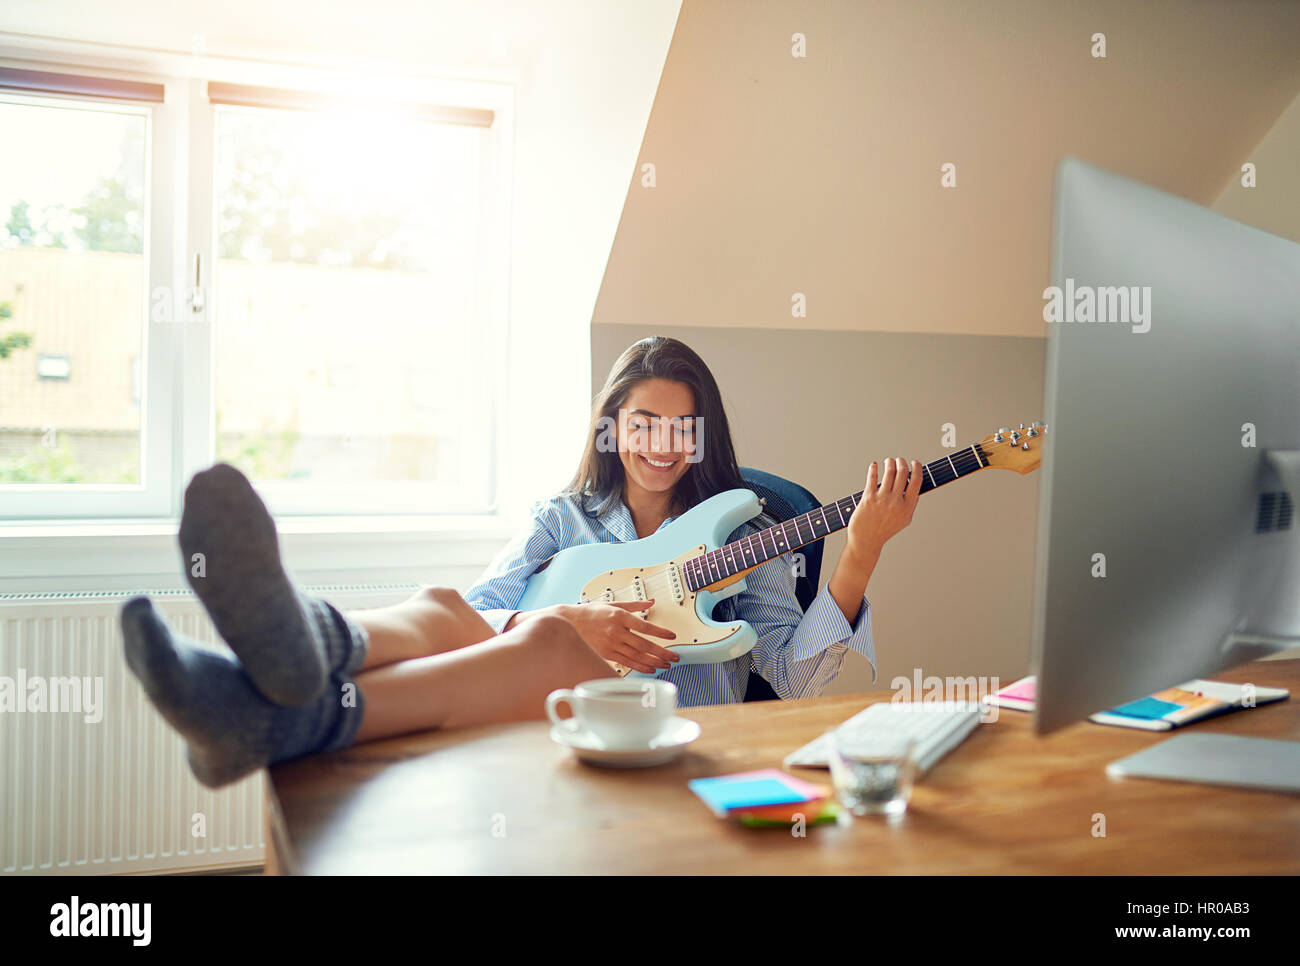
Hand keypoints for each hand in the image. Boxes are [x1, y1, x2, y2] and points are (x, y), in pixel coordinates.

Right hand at [557, 600, 678, 673]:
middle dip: (662, 652)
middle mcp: (616, 631)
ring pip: (637, 656)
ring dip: (654, 662)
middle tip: (675, 656)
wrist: (570, 623)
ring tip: (666, 664)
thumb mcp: (614, 603)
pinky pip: (627, 663)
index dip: (660, 632)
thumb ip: (635, 604)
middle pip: (643, 645)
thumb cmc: (592, 613)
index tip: (672, 636)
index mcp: (619, 616)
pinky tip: (650, 668)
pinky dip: (640, 667)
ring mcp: (611, 644)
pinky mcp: (607, 654)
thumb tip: (652, 602)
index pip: (645, 626)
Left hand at [847, 458, 921, 561]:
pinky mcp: (868, 498)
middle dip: (902, 462)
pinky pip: (872, 477)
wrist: (866, 541)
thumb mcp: (904, 519)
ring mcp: (882, 499)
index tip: (914, 462)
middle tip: (899, 460)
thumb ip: (911, 503)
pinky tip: (874, 465)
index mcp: (907, 507)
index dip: (917, 468)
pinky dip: (873, 468)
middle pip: (902, 473)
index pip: (916, 481)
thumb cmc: (885, 529)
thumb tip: (915, 485)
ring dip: (889, 462)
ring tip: (888, 461)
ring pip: (889, 472)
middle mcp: (896, 502)